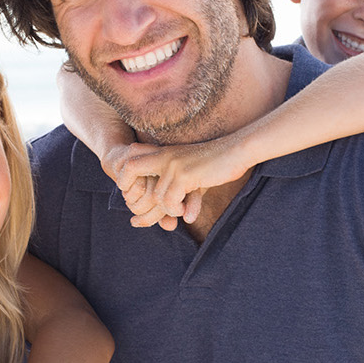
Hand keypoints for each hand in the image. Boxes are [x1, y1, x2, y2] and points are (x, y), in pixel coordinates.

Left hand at [115, 139, 247, 229]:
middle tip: (138, 209)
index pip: (130, 157)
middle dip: (129, 189)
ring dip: (167, 209)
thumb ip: (173, 183)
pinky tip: (187, 212)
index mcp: (163, 152)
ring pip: (156, 195)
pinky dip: (177, 210)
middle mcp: (164, 155)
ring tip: (179, 211)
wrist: (238, 151)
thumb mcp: (189, 168)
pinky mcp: (185, 175)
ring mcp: (173, 164)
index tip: (132, 192)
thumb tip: (162, 207)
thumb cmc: (216, 163)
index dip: (125, 175)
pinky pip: (170, 201)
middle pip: (130, 168)